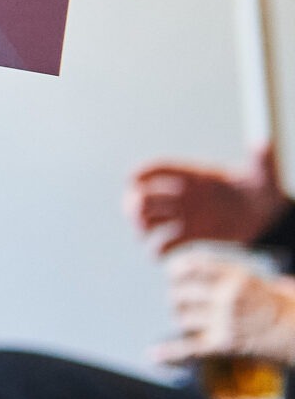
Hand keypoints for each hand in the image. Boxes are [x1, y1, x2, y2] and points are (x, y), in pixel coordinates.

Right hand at [131, 147, 284, 252]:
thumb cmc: (263, 193)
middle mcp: (182, 195)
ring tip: (145, 235)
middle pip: (144, 194)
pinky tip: (160, 254)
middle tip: (138, 216)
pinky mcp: (190, 235)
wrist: (267, 220)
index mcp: (194, 176)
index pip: (159, 169)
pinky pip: (166, 243)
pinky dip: (159, 249)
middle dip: (135, 204)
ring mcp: (184, 216)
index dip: (143, 173)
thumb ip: (261, 163)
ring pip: (148, 218)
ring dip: (141, 226)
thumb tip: (262, 144)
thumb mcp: (263, 178)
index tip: (131, 180)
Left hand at [154, 250, 294, 366]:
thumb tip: (167, 257)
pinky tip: (152, 354)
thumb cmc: (257, 298)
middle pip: (178, 294)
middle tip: (182, 301)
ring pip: (180, 318)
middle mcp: (228, 297)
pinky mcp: (223, 343)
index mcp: (232, 276)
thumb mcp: (241, 275)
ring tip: (191, 319)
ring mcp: (225, 321)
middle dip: (174, 298)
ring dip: (179, 319)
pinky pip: (190, 347)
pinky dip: (170, 352)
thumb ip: (210, 266)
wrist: (288, 327)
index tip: (169, 275)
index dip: (173, 271)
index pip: (189, 267)